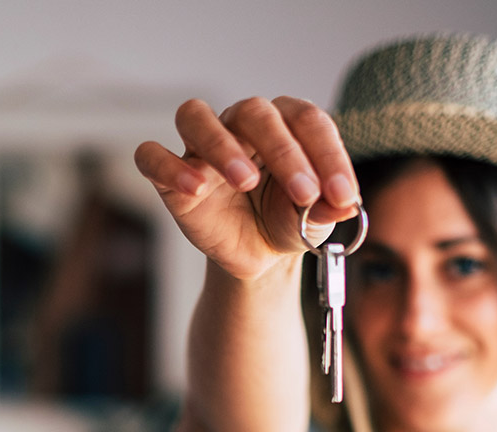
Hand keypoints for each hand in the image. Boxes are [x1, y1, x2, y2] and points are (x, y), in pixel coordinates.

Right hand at [134, 96, 360, 279]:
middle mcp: (241, 123)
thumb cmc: (285, 221)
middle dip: (284, 152)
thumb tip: (343, 207)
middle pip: (254, 113)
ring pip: (196, 116)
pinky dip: (169, 167)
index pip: (307, 120)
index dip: (328, 156)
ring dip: (221, 144)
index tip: (342, 196)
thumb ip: (328, 210)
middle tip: (305, 193)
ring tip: (246, 181)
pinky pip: (152, 156)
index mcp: (285, 123)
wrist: (256, 252)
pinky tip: (196, 187)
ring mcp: (201, 147)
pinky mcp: (170, 176)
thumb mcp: (314, 222)